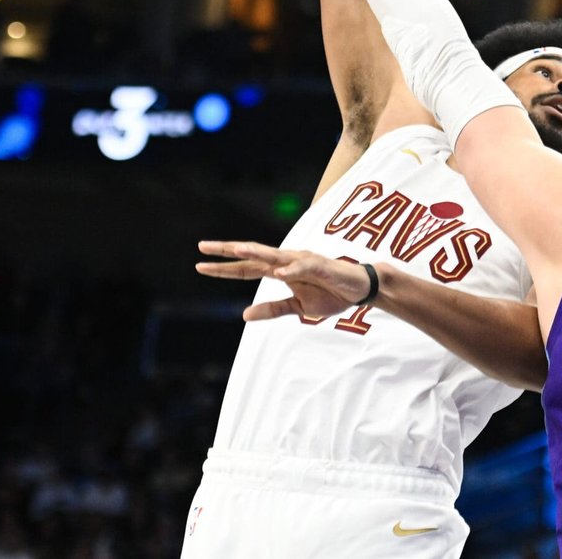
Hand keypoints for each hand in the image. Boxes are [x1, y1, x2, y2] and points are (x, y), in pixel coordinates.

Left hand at [197, 240, 370, 321]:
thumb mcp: (298, 307)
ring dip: (254, 252)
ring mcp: (303, 261)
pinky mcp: (321, 266)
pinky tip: (278, 272)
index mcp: (281, 271)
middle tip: (203, 247)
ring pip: (274, 255)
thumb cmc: (331, 293)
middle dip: (228, 251)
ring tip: (234, 249)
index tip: (200, 265)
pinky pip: (303, 267)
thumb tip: (244, 315)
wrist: (360, 289)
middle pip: (253, 255)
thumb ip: (273, 309)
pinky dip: (291, 269)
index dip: (224, 268)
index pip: (247, 268)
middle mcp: (287, 262)